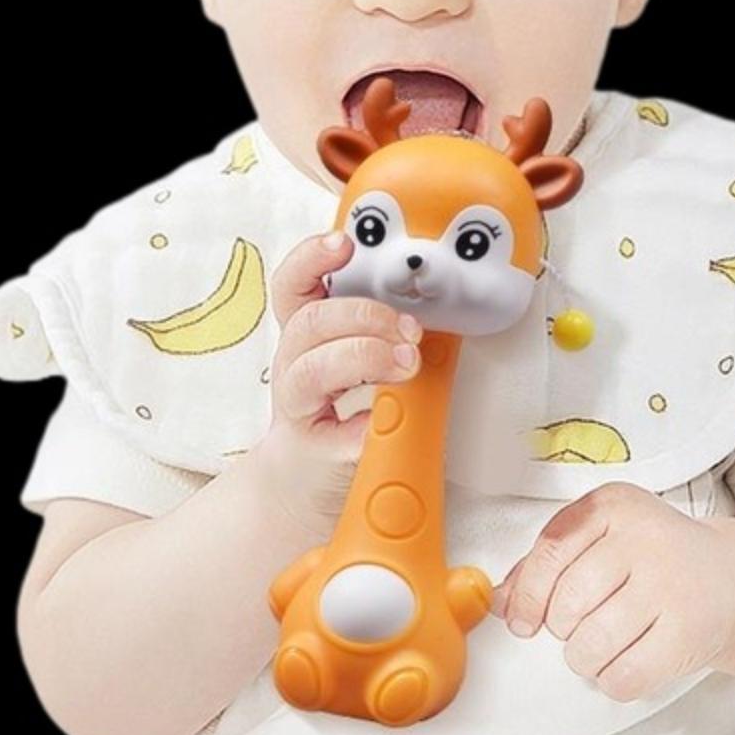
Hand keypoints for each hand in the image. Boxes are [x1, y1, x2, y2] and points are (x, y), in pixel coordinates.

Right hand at [252, 229, 422, 536]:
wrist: (303, 490)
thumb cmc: (340, 417)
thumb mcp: (362, 366)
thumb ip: (388, 335)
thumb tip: (441, 310)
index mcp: (306, 336)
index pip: (294, 285)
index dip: (312, 259)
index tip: (343, 245)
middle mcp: (293, 365)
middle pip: (310, 321)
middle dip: (364, 315)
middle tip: (409, 332)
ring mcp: (297, 408)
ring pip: (310, 368)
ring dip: (364, 357)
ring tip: (406, 367)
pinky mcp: (312, 452)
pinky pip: (336, 433)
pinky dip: (363, 427)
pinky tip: (380, 425)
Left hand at [489, 482, 734, 701]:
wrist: (727, 580)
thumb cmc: (647, 559)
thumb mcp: (598, 540)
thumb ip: (546, 563)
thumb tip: (499, 602)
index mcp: (613, 505)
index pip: (551, 550)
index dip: (528, 593)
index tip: (522, 622)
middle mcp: (644, 538)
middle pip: (569, 601)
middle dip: (561, 628)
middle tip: (576, 628)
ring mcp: (671, 584)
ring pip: (593, 643)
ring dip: (583, 658)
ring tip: (597, 647)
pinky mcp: (690, 632)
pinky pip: (626, 675)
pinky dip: (612, 680)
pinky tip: (622, 664)